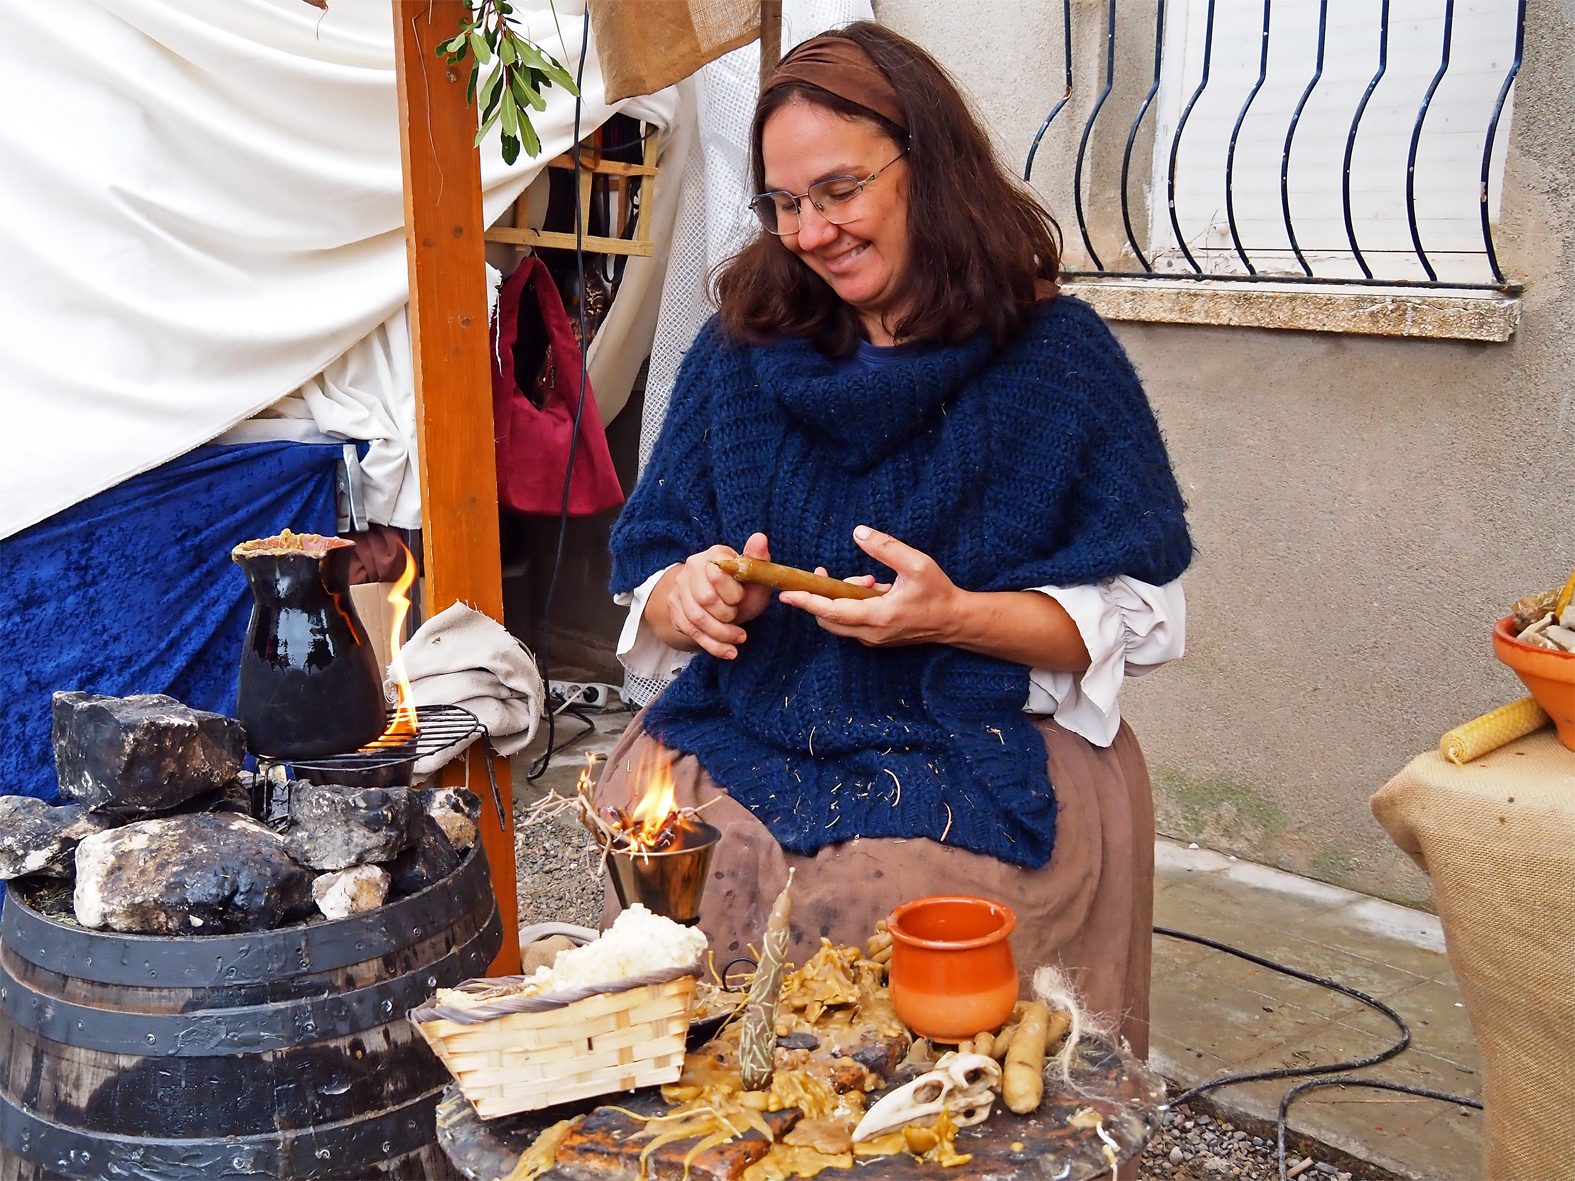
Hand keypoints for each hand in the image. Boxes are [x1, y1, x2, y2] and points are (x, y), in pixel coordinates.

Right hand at [656, 533, 773, 659]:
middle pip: (705, 598)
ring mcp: (680, 590)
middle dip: (727, 615)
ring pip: (697, 618)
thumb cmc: (743, 589)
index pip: (717, 574)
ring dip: (721, 633)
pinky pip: (691, 632)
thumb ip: (758, 559)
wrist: (723, 604)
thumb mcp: (755, 576)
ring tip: (739, 638)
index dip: (732, 593)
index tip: (741, 599)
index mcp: (714, 555)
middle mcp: (692, 568)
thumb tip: (760, 537)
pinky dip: (713, 645)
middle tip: (738, 617)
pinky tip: (729, 651)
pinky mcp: (675, 610)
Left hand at [778, 526, 964, 647]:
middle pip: (827, 620)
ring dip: (839, 600)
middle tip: (823, 574)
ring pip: (838, 622)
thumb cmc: (938, 592)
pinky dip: (850, 605)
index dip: (807, 602)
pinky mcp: (876, 638)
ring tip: (868, 579)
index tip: (786, 594)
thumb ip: (886, 547)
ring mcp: (873, 639)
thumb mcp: (916, 563)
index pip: (831, 612)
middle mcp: (870, 633)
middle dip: (819, 597)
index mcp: (878, 617)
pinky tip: (872, 588)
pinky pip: (850, 623)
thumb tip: (858, 532)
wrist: (954, 620)